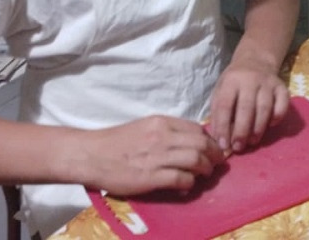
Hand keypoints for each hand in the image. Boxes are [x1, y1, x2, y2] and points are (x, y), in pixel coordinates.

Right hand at [80, 116, 224, 195]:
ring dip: (205, 169)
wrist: (91, 155)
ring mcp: (157, 156)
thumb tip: (189, 142)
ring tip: (206, 174)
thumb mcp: (145, 127)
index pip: (197, 129)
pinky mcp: (151, 176)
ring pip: (195, 159)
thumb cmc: (116, 142)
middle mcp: (162, 136)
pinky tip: (187, 186)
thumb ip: (166, 132)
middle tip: (217, 163)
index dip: (209, 140)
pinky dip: (189, 183)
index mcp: (161, 122)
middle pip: (201, 144)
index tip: (213, 149)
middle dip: (214, 154)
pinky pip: (181, 178)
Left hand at [208, 55, 288, 152]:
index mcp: (231, 81)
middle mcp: (250, 80)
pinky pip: (283, 105)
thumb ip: (218, 113)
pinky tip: (270, 126)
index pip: (225, 105)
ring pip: (265, 108)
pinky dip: (277, 118)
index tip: (223, 144)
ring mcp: (268, 83)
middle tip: (239, 147)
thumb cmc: (234, 82)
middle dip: (242, 131)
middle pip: (246, 108)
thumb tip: (220, 140)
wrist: (256, 61)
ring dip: (258, 128)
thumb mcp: (220, 91)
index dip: (223, 126)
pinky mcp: (282, 87)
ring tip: (252, 141)